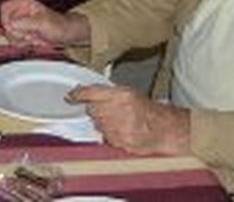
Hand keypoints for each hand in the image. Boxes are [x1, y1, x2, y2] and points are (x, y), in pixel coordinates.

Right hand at [0, 0, 89, 46]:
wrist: (67, 35)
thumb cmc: (59, 25)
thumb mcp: (43, 23)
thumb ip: (25, 23)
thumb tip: (10, 24)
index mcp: (23, 3)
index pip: (4, 8)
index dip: (7, 19)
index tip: (15, 28)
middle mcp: (20, 11)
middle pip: (4, 22)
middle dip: (16, 32)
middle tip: (29, 34)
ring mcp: (21, 22)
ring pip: (8, 33)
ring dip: (20, 39)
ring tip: (33, 37)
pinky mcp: (22, 32)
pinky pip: (14, 39)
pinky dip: (22, 43)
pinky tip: (33, 41)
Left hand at [68, 84, 189, 154]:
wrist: (163, 129)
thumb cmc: (148, 110)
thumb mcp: (129, 92)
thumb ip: (108, 92)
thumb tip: (87, 93)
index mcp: (119, 95)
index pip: (90, 93)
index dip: (77, 94)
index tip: (70, 97)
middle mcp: (116, 110)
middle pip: (91, 110)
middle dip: (96, 110)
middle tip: (109, 111)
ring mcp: (115, 127)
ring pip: (97, 124)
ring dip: (103, 122)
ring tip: (119, 121)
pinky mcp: (117, 141)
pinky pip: (104, 136)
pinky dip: (109, 134)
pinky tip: (121, 130)